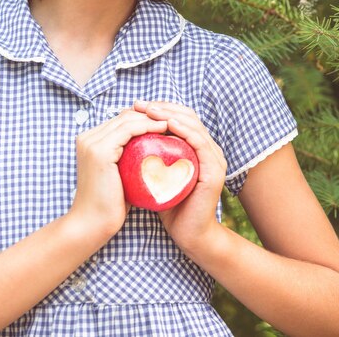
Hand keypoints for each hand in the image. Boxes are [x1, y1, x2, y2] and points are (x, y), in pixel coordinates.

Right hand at [69, 109, 167, 244]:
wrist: (92, 226)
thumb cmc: (109, 206)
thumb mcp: (119, 175)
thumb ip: (128, 160)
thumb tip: (151, 153)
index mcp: (89, 141)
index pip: (121, 121)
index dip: (144, 119)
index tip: (166, 124)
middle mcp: (87, 138)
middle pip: (124, 116)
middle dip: (150, 115)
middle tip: (172, 120)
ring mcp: (92, 143)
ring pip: (127, 119)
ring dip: (152, 118)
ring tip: (172, 123)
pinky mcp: (100, 151)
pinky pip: (129, 130)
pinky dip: (148, 127)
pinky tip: (164, 129)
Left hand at [133, 100, 226, 254]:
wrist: (188, 234)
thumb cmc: (169, 204)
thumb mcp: (156, 173)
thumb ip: (149, 154)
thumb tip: (123, 136)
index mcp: (196, 147)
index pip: (180, 117)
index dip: (160, 108)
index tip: (136, 106)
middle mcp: (208, 148)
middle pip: (187, 116)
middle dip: (162, 107)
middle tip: (140, 104)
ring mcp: (214, 158)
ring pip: (193, 125)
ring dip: (170, 115)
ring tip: (150, 111)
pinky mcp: (215, 169)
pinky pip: (199, 143)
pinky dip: (184, 131)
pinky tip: (167, 125)